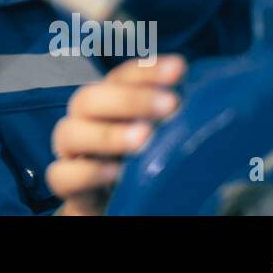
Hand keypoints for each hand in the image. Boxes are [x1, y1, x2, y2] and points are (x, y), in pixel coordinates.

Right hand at [46, 55, 184, 214]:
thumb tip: (208, 102)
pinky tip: (115, 173)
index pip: (120, 77)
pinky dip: (88, 172)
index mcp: (106, 102)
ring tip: (143, 139)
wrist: (115, 204)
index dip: (147, 71)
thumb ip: (170, 119)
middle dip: (129, 98)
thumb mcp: (159, 137)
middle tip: (169, 105)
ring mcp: (70, 151)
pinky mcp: (66, 183)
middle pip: (89, 97)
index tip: (179, 69)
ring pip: (69, 132)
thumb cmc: (140, 164)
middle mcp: (83, 120)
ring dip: (107, 133)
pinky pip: (63, 174)